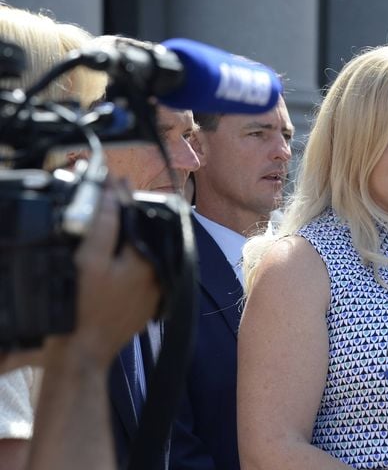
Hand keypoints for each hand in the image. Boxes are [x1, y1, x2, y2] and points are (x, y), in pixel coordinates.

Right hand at [45, 179, 159, 367]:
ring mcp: (155, 291)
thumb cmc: (81, 309)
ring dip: (131, 236)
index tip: (113, 178)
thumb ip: (105, 225)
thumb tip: (114, 194)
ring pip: (146, 252)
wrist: (82, 354)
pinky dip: (131, 259)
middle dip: (129, 214)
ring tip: (111, 221)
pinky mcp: (147, 305)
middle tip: (110, 196)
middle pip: (147, 234)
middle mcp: (159, 274)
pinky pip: (143, 272)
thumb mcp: (88, 260)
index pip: (139, 216)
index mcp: (148, 260)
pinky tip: (114, 256)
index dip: (122, 195)